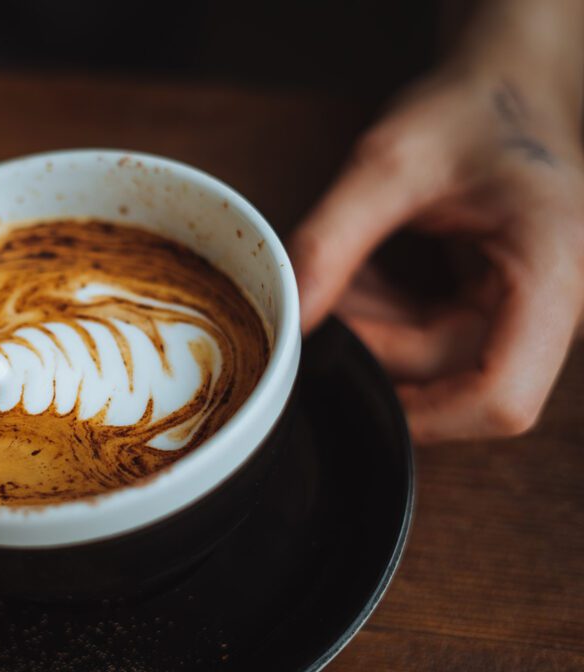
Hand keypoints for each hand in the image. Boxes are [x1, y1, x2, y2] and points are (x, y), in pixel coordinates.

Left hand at [289, 70, 583, 442]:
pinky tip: (361, 272)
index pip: (501, 397)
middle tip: (327, 288)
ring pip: (431, 364)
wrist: (506, 86)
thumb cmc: (468, 110)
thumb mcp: (389, 161)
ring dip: (370, 327)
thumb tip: (288, 318)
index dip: (425, 416)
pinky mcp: (492, 309)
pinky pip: (425, 339)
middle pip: (451, 379)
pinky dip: (380, 315)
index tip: (349, 383)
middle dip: (372, 343)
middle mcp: (551, 304)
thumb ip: (332, 239)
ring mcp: (522, 312)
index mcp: (551, 270)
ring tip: (347, 266)